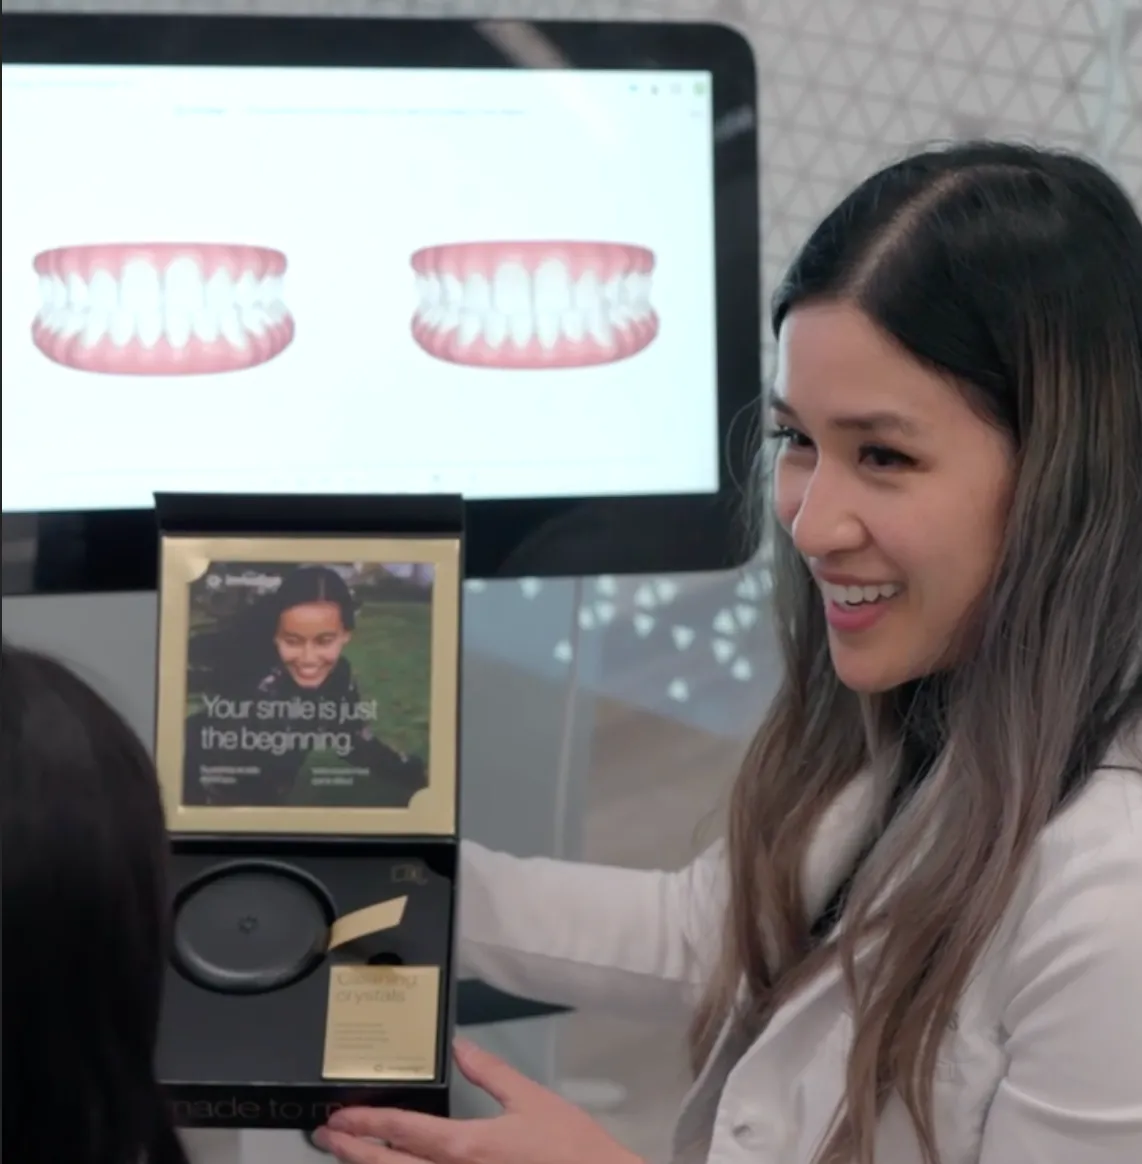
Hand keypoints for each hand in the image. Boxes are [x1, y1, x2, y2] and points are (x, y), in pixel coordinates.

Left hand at [315, 1038, 644, 1163]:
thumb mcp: (531, 1099)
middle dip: (353, 1152)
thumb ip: (492, 1072)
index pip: (404, 1133)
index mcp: (467, 1148)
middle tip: (325, 1136)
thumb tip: (460, 1046)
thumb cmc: (568, 1146)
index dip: (367, 1124)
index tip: (338, 1117)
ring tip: (347, 1155)